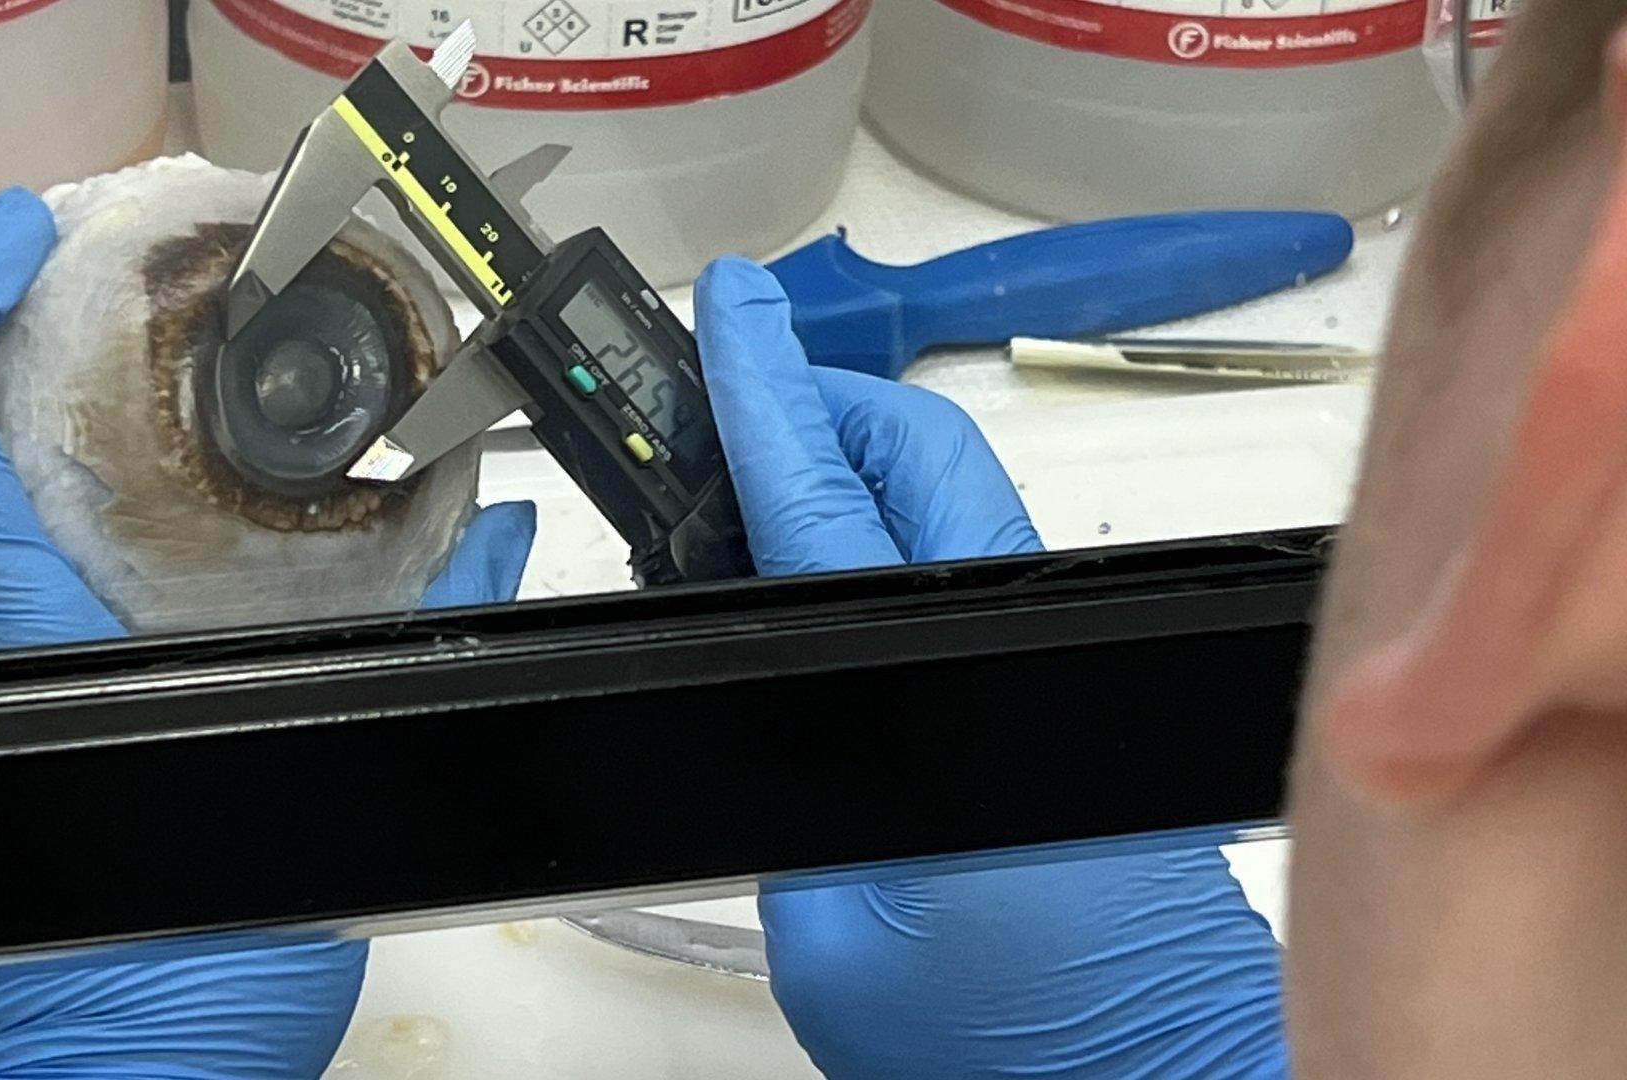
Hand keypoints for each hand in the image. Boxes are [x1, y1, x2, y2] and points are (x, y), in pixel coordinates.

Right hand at [695, 258, 1285, 1077]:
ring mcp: (1067, 656)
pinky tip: (846, 570)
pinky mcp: (1084, 687)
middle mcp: (1029, 644)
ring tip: (770, 473)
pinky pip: (988, 567)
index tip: (728, 311)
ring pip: (961, 501)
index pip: (829, 502)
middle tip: (736, 393)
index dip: (764, 394)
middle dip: (824, 399)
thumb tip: (756, 702)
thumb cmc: (1004, 1037)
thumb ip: (782, 798)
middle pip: (923, 454)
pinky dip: (907, 535)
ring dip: (866, 466)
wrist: (1150, 1077)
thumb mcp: (826, 935)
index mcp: (949, 689)